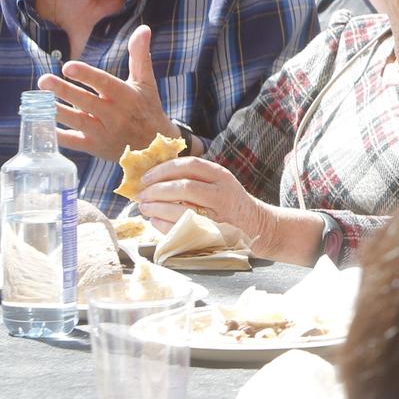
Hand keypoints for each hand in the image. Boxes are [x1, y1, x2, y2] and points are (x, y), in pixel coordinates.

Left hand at [39, 25, 172, 163]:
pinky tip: (41, 126)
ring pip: (77, 121)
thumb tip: (143, 29)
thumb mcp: (146, 83)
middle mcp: (115, 115)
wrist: (155, 147)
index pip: (104, 83)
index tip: (67, 67)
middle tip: (44, 80)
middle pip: (86, 102)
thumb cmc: (147, 109)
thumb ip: (139, 56)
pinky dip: (57, 136)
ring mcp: (104, 132)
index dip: (86, 75)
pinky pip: (73, 142)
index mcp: (126, 96)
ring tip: (37, 102)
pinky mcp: (95, 147)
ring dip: (57, 111)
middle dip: (64, 91)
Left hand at [135, 156, 270, 239]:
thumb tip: (154, 177)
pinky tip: (155, 220)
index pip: (190, 165)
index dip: (164, 169)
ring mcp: (218, 215)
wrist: (256, 225)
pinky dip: (164, 224)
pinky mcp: (212, 233)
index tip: (146, 176)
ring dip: (157, 208)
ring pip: (182, 209)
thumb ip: (195, 177)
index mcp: (221, 175)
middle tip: (142, 194)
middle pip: (184, 187)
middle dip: (157, 190)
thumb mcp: (218, 182)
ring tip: (144, 207)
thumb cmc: (228, 202)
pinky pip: (182, 228)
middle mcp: (221, 193)